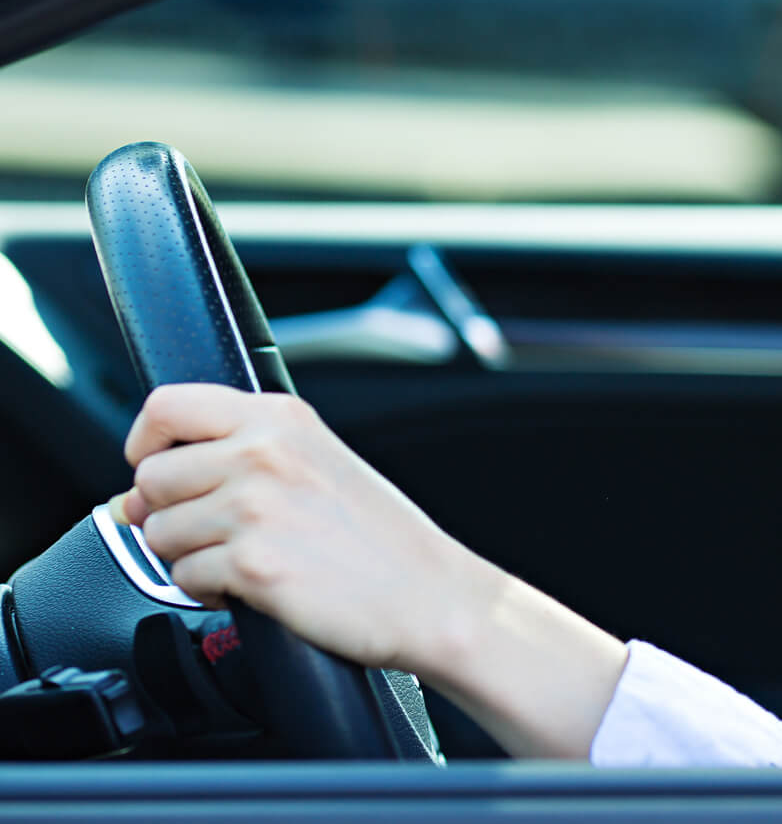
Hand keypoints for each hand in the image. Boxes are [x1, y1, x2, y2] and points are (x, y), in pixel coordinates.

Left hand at [116, 384, 484, 675]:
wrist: (427, 593)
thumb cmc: (380, 537)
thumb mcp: (317, 460)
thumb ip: (238, 455)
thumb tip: (138, 492)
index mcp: (280, 418)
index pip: (167, 406)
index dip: (146, 442)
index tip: (157, 467)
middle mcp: (263, 453)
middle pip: (151, 477)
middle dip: (167, 512)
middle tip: (212, 531)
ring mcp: (254, 507)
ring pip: (158, 532)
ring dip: (186, 555)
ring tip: (240, 558)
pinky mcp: (251, 563)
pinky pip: (182, 578)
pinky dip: (207, 591)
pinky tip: (250, 585)